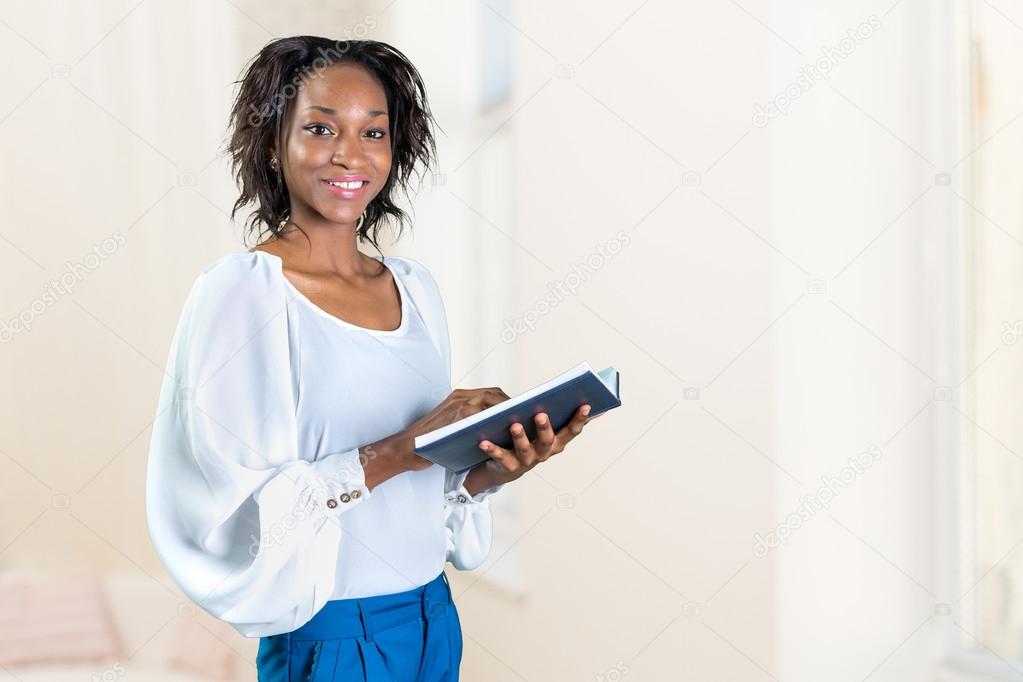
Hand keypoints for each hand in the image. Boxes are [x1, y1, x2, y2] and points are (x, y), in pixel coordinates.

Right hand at [392, 387, 511, 471]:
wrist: (406, 448)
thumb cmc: (431, 441)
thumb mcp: (453, 426)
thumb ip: (471, 422)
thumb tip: (497, 428)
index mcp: (459, 397)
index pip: (490, 393)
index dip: (507, 400)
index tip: (520, 411)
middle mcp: (459, 397)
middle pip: (493, 393)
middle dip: (511, 403)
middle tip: (525, 417)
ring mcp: (456, 406)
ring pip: (489, 401)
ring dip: (506, 410)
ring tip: (519, 423)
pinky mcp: (454, 418)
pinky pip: (479, 415)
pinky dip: (493, 421)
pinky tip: (504, 433)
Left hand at [477, 404, 602, 485]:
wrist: (505, 468)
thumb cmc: (530, 441)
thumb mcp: (549, 430)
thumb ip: (567, 418)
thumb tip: (598, 406)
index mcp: (556, 442)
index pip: (572, 431)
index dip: (580, 419)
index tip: (586, 404)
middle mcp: (543, 453)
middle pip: (547, 441)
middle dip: (545, 428)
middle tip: (541, 414)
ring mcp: (526, 461)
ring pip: (525, 450)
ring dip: (520, 437)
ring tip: (514, 425)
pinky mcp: (507, 466)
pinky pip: (499, 457)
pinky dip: (492, 449)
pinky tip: (483, 440)